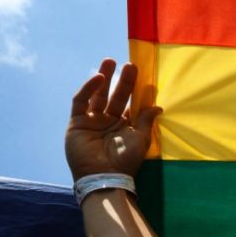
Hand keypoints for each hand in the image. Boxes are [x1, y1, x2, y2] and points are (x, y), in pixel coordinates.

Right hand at [65, 58, 159, 180]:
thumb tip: (158, 106)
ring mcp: (92, 121)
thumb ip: (146, 120)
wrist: (104, 175)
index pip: (129, 103)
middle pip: (115, 96)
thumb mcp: (141, 137)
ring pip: (97, 95)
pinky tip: (98, 78)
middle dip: (122, 80)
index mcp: (124, 126)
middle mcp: (108, 121)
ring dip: (103, 77)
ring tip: (110, 61)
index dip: (136, 90)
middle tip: (130, 65)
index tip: (144, 77)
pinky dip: (88, 89)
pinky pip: (81, 101)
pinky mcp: (76, 122)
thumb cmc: (126, 159)